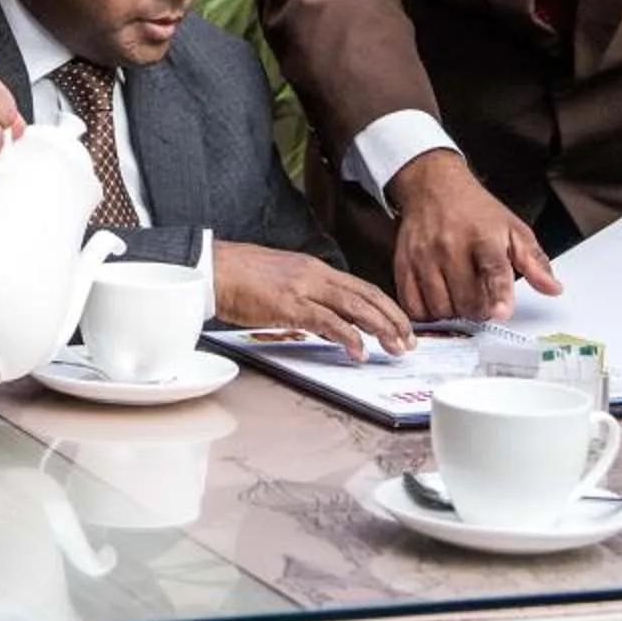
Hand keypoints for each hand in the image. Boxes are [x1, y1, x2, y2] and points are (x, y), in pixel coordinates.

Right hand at [212, 242, 414, 358]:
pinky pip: (328, 322)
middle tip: (409, 340)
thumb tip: (325, 320)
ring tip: (395, 347)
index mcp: (315, 268)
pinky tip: (359, 351)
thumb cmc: (239, 277)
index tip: (400, 324)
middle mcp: (315, 274)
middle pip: (367, 295)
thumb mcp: (282, 282)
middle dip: (393, 318)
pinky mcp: (290, 305)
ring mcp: (304, 288)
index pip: (362, 286)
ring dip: (381, 328)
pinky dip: (348, 337)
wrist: (212, 269)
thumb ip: (307, 297)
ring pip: (356, 307)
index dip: (386, 306)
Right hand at [384, 151, 558, 321]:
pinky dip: (427, 313)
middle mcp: (450, 246)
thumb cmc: (475, 211)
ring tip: (461, 299)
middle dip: (479, 310)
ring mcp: (423, 256)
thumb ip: (534, 261)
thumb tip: (554, 289)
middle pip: (466, 299)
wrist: (433, 187)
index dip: (499, 294)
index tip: (502, 313)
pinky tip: (438, 301)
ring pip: (440, 307)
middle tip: (484, 302)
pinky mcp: (403, 264)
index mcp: (483, 236)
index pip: (493, 269)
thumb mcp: (512, 228)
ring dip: (454, 313)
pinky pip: (413, 304)